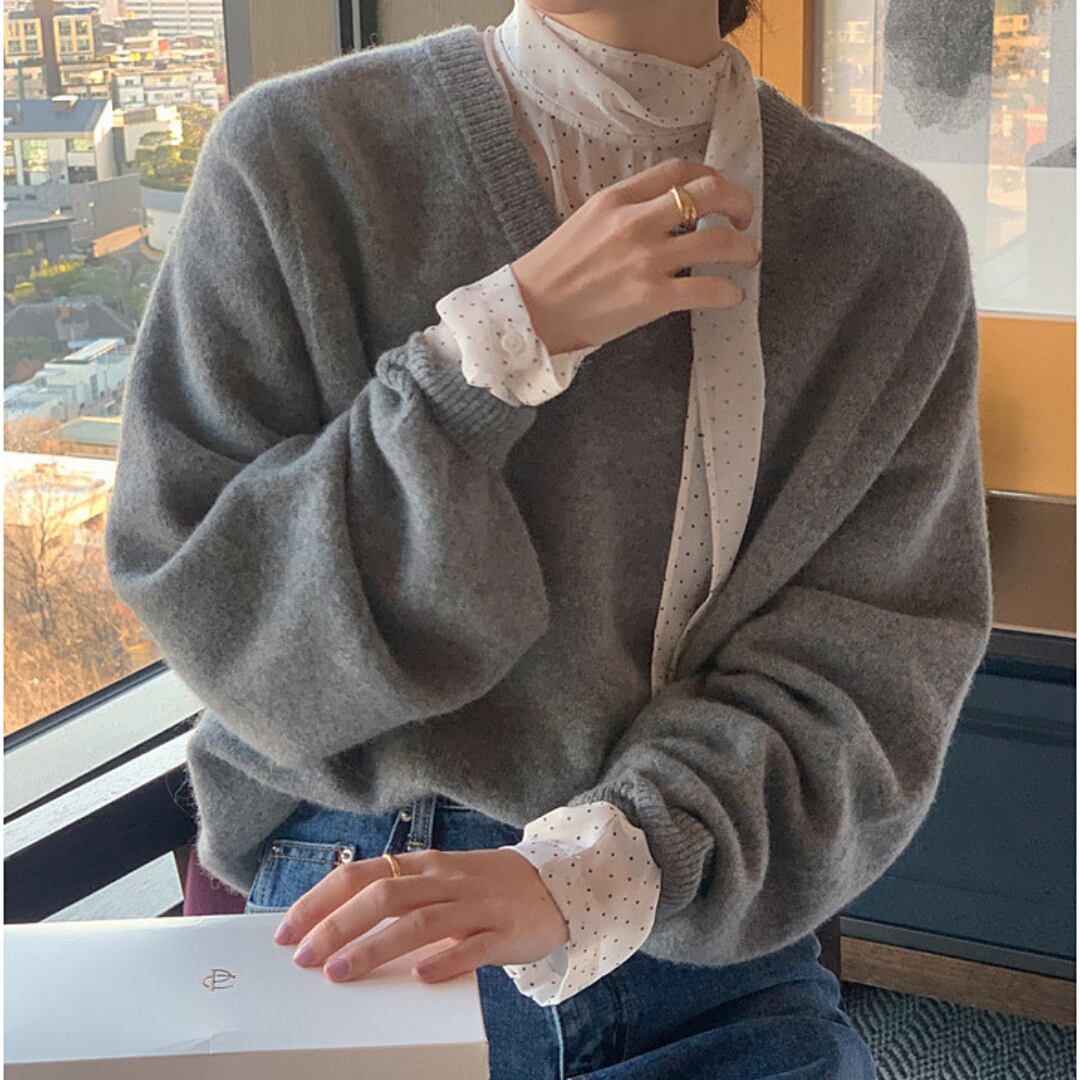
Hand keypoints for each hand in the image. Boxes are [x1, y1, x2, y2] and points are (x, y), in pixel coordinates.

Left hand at [272, 847, 569, 984]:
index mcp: (423, 865)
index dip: (320, 901)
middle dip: (337, 926)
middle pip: (384, 895)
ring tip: (341, 973)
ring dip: (376, 947)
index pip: (360, 874)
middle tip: (303, 957)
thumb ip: (400, 896)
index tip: (286, 930)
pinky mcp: (504, 931)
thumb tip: (339, 923)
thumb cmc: (485, 888)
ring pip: (420, 921)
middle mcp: (445, 880)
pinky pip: (472, 946)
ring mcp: (475, 905)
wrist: (555, 884)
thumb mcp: (440, 881)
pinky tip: (421, 977)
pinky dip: (445, 960)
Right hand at [510, 157, 759, 355]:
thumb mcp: (587, 220)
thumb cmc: (555, 270)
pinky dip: (728, 292)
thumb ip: (625, 210)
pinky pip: (707, 289)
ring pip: (718, 242)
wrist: (532, 312)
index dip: (711, 177)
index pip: (680, 171)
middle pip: (709, 193)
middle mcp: (636, 222)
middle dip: (738, 202)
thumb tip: (664, 212)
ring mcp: (646, 261)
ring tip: (747, 256)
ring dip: (743, 247)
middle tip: (744, 219)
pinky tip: (732, 296)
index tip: (719, 192)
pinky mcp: (652, 298)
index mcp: (618, 198)